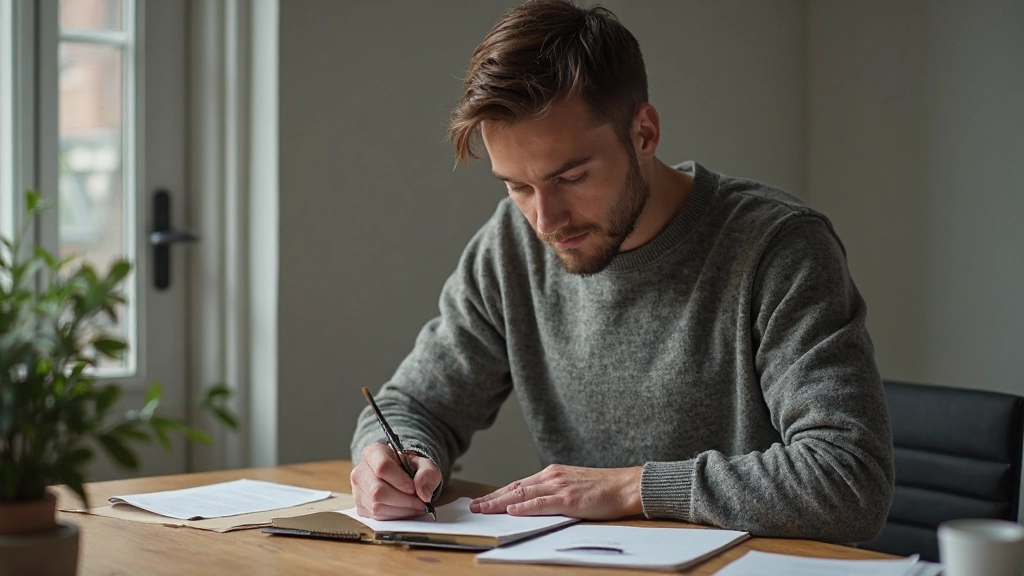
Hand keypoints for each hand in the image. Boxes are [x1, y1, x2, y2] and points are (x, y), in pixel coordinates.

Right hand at [351, 442, 441, 519]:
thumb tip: (424, 493)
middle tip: (420, 502)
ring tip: (415, 506)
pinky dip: (395, 516)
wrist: (400, 475)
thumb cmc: (410, 467)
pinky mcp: (360, 507)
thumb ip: (427, 473)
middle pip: (378, 491)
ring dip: (401, 510)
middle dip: (403, 500)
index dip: (399, 481)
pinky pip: (377, 517)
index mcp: (373, 452)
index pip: (382, 467)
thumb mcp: (424, 464)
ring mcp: (357, 490)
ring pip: (377, 506)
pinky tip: (405, 510)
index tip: (413, 488)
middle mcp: (360, 471)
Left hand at [470, 464, 642, 519]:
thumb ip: (554, 492)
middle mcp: (552, 477)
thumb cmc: (603, 489)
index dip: (499, 493)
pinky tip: (511, 510)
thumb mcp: (573, 486)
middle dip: (492, 498)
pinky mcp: (568, 499)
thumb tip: (534, 504)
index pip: (519, 484)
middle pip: (515, 488)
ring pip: (522, 494)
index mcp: (553, 474)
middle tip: (474, 507)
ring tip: (483, 509)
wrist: (626, 486)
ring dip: (500, 503)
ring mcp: (559, 487)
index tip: (483, 500)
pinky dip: (524, 506)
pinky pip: (541, 503)